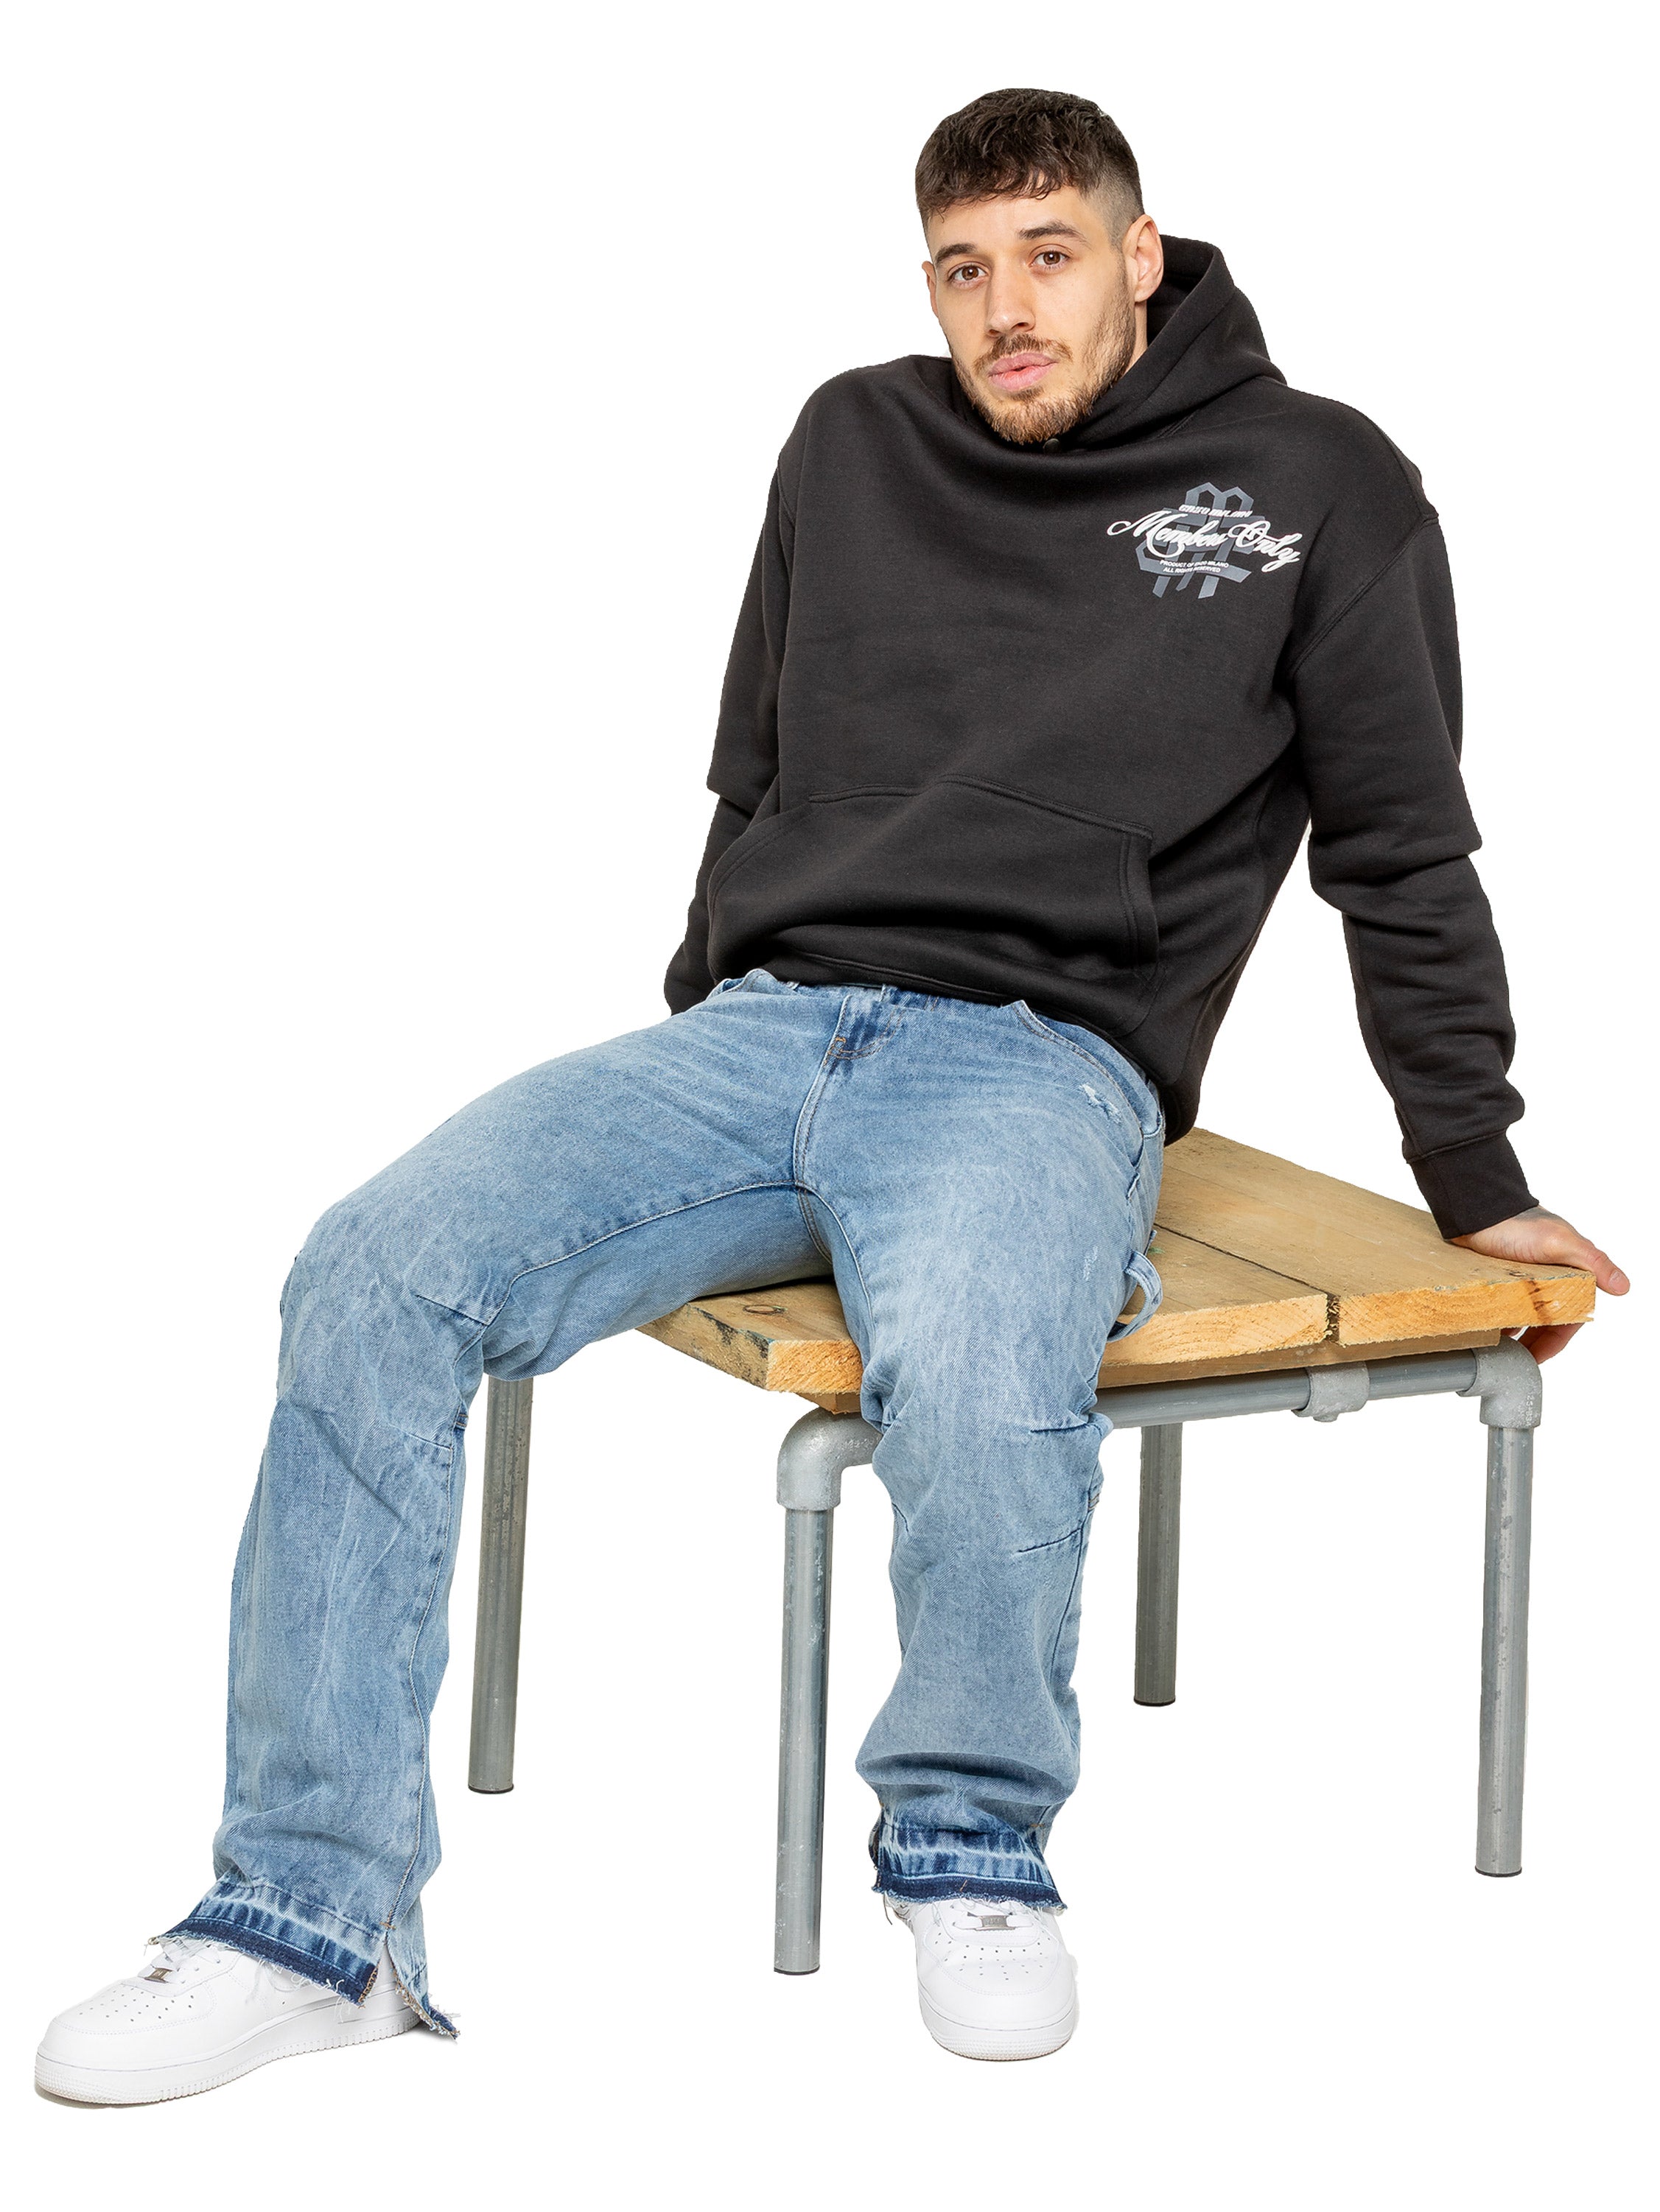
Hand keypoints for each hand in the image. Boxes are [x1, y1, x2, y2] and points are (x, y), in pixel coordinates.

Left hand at [1452, 1206, 1628, 1362]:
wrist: (1481, 1208)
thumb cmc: (1522, 1222)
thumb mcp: (1560, 1242)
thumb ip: (1592, 1262)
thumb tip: (1623, 1286)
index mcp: (1569, 1275)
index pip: (1568, 1319)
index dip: (1554, 1343)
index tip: (1537, 1361)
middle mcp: (1549, 1280)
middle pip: (1545, 1323)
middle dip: (1534, 1344)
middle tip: (1516, 1362)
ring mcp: (1524, 1279)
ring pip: (1524, 1316)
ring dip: (1516, 1333)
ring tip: (1501, 1350)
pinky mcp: (1502, 1277)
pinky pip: (1503, 1306)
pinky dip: (1499, 1319)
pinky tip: (1489, 1330)